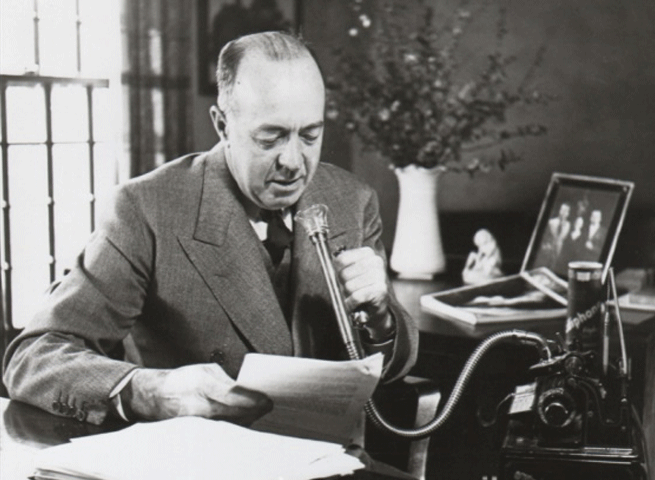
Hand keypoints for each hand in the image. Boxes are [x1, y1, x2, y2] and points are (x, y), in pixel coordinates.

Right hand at [124, 364, 272, 424]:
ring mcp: (196, 418)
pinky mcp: (195, 428)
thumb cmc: (183, 379)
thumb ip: (226, 380)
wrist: (153, 396)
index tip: (267, 400)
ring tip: (259, 411)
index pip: (234, 395)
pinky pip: (220, 427)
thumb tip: (247, 389)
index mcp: (202, 383)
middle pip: (235, 412)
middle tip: (268, 406)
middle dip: (255, 410)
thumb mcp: (205, 370)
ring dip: (247, 418)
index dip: (253, 400)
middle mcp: (199, 403)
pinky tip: (244, 418)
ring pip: (230, 422)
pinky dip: (234, 423)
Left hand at [333, 247, 393, 340]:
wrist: (374, 307)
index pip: (342, 259)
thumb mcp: (350, 272)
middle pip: (344, 274)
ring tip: (354, 295)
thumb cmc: (359, 287)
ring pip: (350, 286)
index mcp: (368, 253)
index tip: (341, 276)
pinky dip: (352, 303)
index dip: (337, 271)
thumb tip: (332, 262)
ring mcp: (380, 276)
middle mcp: (376, 262)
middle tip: (349, 288)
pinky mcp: (380, 291)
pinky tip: (354, 303)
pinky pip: (356, 297)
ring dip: (348, 295)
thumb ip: (341, 265)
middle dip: (343, 284)